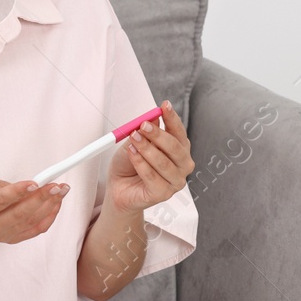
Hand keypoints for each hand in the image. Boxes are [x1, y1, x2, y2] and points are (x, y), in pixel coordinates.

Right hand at [0, 173, 67, 244]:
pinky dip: (49, 217)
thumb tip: (21, 187)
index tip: (35, 182)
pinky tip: (56, 204)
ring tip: (62, 191)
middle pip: (21, 213)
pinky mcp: (11, 239)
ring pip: (32, 222)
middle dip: (42, 198)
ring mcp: (2, 235)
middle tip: (57, 185)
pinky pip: (35, 230)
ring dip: (50, 206)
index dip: (19, 191)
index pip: (1, 201)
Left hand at [106, 100, 192, 214]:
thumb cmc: (129, 165)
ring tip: (134, 139)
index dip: (172, 118)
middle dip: (158, 134)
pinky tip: (132, 154)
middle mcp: (181, 165)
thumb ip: (145, 132)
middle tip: (143, 125)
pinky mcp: (163, 194)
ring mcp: (175, 181)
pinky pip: (152, 176)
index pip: (179, 132)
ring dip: (146, 148)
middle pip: (175, 147)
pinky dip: (140, 163)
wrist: (119, 189)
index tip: (164, 106)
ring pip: (163, 162)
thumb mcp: (135, 142)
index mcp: (179, 150)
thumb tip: (153, 117)